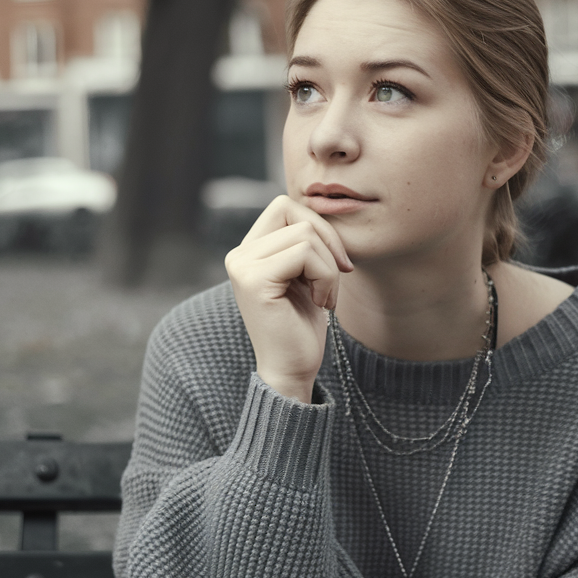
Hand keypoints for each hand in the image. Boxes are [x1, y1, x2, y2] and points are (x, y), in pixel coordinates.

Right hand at [225, 195, 351, 402]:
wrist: (292, 370)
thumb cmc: (302, 326)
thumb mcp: (307, 275)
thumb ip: (306, 241)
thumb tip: (329, 206)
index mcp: (249, 250)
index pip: (285, 206)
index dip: (319, 227)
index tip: (338, 262)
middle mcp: (239, 254)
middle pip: (294, 212)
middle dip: (328, 241)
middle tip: (338, 276)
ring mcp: (242, 266)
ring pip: (305, 235)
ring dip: (329, 267)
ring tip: (324, 297)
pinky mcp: (253, 280)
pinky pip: (305, 255)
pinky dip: (326, 278)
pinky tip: (320, 304)